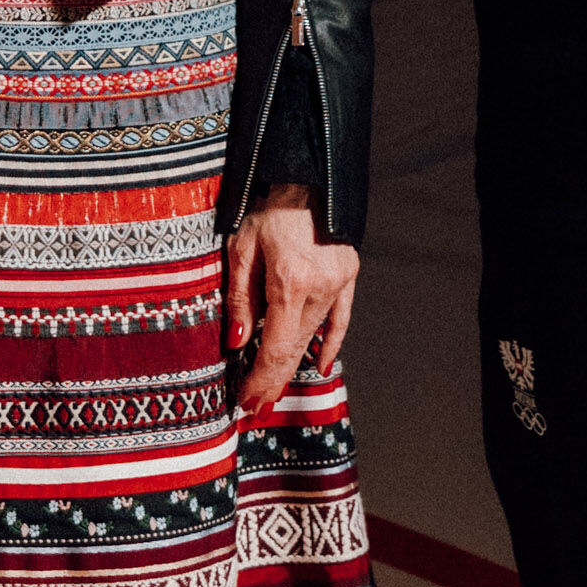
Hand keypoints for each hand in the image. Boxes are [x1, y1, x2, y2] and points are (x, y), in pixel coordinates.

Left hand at [223, 185, 358, 416]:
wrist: (309, 177)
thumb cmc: (269, 209)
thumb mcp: (242, 249)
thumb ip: (241, 298)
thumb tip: (239, 342)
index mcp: (289, 281)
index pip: (275, 347)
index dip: (260, 380)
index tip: (247, 402)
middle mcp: (319, 288)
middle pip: (294, 349)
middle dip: (272, 382)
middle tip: (255, 409)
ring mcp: (338, 284)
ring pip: (313, 336)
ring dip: (292, 365)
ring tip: (273, 391)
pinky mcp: (348, 276)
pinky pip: (340, 319)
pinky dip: (330, 344)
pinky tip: (320, 365)